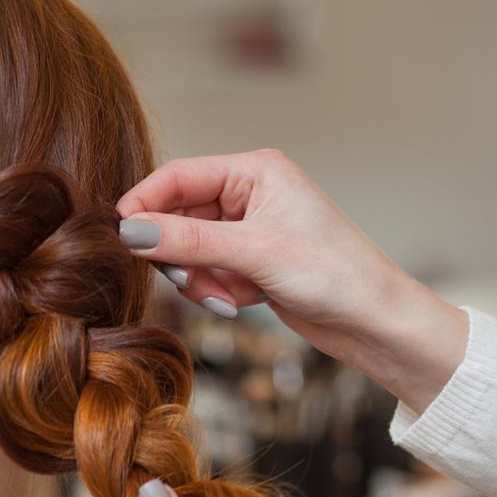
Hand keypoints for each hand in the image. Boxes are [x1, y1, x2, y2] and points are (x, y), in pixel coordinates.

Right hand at [116, 149, 466, 412]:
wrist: (376, 324)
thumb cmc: (335, 276)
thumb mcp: (253, 254)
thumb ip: (187, 240)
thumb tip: (130, 232)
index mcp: (254, 171)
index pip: (176, 176)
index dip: (144, 205)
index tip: (120, 236)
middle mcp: (248, 194)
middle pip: (176, 215)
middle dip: (178, 254)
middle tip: (187, 280)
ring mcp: (246, 229)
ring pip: (186, 249)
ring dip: (197, 278)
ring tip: (228, 297)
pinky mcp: (248, 261)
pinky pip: (204, 272)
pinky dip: (214, 290)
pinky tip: (240, 303)